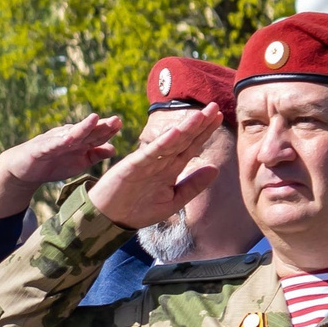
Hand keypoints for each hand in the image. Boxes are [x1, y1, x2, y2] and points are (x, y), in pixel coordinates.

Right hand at [0, 115, 122, 220]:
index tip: (120, 123)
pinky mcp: (40, 149)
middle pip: (87, 131)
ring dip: (82, 127)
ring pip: (71, 134)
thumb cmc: (53, 164)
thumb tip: (113, 148)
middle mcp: (68, 137)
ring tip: (94, 119)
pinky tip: (68, 139)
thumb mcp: (78, 162)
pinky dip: (59, 141)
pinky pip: (51, 145)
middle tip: (115, 120)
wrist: (24, 170)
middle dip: (100, 125)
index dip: (108, 129)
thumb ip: (95, 155)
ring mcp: (54, 142)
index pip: (96, 134)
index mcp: (79, 141)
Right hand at [87, 106, 223, 230]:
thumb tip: (216, 169)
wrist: (108, 219)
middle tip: (214, 106)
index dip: (205, 132)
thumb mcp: (172, 201)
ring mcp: (147, 162)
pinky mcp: (132, 166)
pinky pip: (150, 153)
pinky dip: (161, 143)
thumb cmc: (138, 211)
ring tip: (200, 115)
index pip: (191, 146)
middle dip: (199, 124)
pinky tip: (174, 132)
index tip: (219, 117)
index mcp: (170, 169)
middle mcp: (161, 162)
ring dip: (185, 129)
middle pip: (184, 140)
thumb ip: (193, 186)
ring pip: (170, 143)